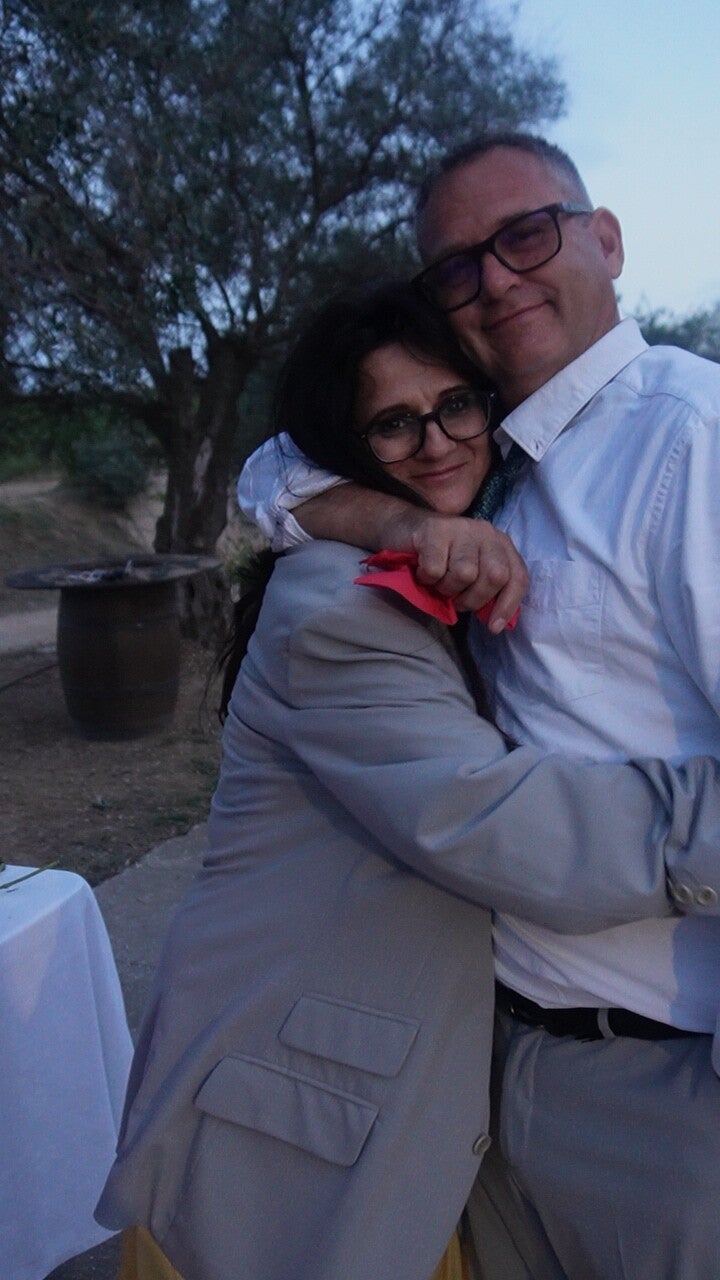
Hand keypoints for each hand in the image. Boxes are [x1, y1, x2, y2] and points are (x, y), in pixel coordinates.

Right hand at [384, 513, 528, 633]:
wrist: (403, 529)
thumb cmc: (441, 558)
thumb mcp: (471, 573)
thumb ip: (487, 591)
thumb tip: (496, 623)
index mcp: (501, 545)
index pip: (517, 578)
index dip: (508, 606)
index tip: (493, 627)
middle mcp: (486, 533)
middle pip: (495, 576)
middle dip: (473, 598)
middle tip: (455, 598)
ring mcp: (462, 528)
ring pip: (465, 574)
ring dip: (446, 588)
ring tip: (438, 581)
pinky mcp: (436, 530)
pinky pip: (435, 570)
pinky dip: (426, 579)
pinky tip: (422, 570)